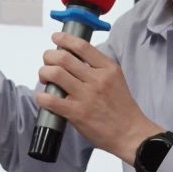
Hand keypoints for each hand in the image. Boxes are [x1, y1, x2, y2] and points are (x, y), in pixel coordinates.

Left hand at [36, 32, 160, 163]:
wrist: (130, 134)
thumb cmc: (122, 108)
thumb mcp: (116, 79)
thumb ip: (97, 68)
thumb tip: (73, 58)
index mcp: (108, 68)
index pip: (82, 46)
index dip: (64, 39)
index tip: (56, 38)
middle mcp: (97, 79)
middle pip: (64, 57)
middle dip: (49, 56)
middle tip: (47, 62)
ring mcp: (87, 96)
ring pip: (55, 74)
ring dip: (44, 73)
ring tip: (45, 77)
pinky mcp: (77, 113)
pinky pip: (51, 100)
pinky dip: (42, 96)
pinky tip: (43, 97)